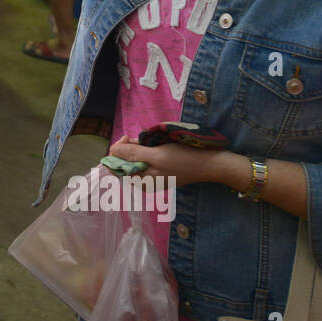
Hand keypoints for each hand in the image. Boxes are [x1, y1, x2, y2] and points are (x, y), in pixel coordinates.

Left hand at [108, 135, 239, 186]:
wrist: (210, 163)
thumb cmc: (183, 159)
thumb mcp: (156, 155)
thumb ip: (133, 154)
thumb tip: (111, 151)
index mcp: (142, 182)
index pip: (118, 168)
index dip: (118, 152)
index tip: (127, 137)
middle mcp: (146, 181)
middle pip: (127, 163)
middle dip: (129, 148)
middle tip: (137, 137)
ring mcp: (154, 176)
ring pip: (137, 159)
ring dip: (138, 147)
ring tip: (147, 140)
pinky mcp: (162, 169)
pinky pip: (148, 159)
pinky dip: (147, 150)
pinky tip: (154, 144)